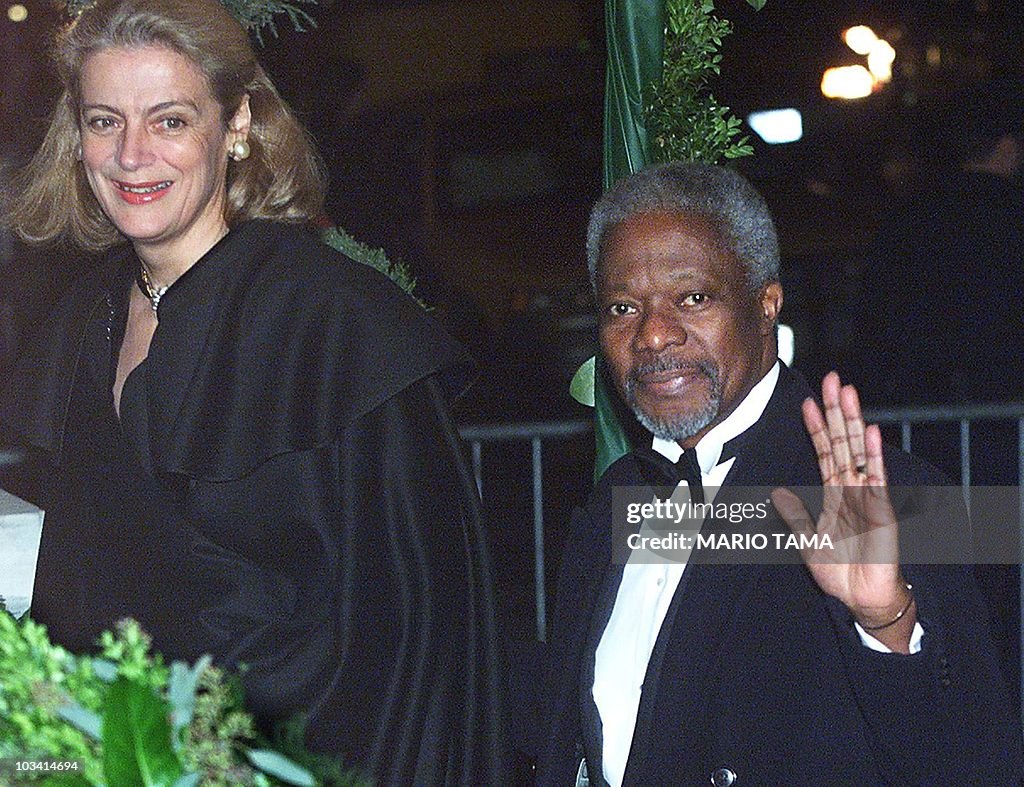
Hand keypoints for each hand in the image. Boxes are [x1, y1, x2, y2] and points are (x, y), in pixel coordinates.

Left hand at [771, 372, 914, 650]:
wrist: (860, 598)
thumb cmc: (839, 571)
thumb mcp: (807, 540)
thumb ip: (795, 515)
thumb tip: (777, 492)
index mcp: (834, 494)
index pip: (824, 452)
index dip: (816, 428)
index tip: (807, 403)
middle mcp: (851, 488)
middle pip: (842, 441)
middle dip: (837, 411)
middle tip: (832, 379)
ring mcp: (867, 495)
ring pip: (858, 450)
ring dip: (853, 421)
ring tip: (848, 393)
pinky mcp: (881, 508)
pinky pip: (876, 477)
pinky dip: (874, 454)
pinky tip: (871, 432)